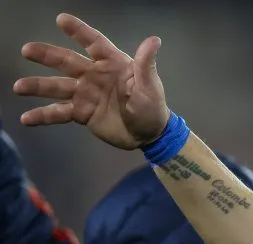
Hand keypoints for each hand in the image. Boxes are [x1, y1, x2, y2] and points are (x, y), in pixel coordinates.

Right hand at [14, 14, 169, 148]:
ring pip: (58, 86)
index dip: (79, 32)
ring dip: (38, 86)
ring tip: (19, 87)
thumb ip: (146, 64)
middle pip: (67, 61)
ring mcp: (85, 94)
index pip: (93, 43)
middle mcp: (94, 75)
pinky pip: (59, 112)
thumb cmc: (152, 107)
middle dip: (47, 55)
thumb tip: (154, 40)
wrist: (149, 135)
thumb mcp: (150, 87)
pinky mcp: (81, 113)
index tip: (61, 19)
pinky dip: (43, 115)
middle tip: (27, 50)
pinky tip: (26, 118)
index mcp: (112, 63)